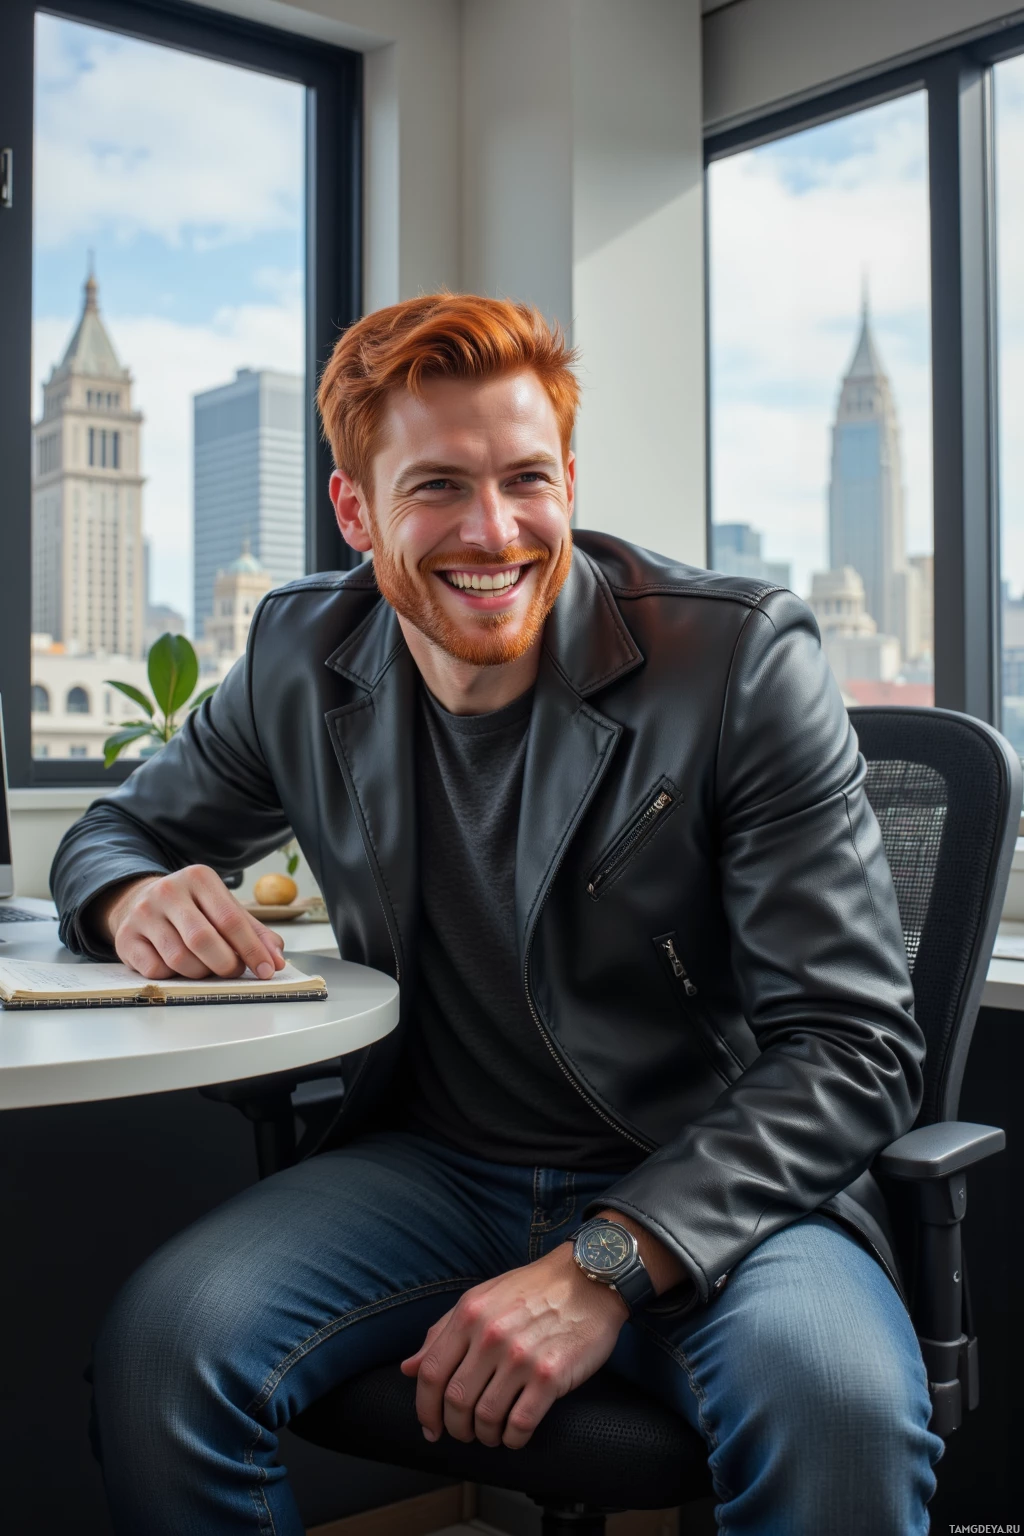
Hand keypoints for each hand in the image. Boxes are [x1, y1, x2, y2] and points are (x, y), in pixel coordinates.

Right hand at [95, 866, 285, 981]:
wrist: (138, 901)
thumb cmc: (191, 909)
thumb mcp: (223, 909)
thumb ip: (253, 932)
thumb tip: (276, 959)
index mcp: (199, 878)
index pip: (231, 919)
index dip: (252, 949)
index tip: (267, 969)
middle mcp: (168, 891)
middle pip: (204, 940)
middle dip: (226, 964)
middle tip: (234, 972)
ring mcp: (143, 914)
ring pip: (180, 959)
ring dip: (201, 973)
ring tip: (207, 968)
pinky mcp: (125, 938)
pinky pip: (156, 970)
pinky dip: (174, 977)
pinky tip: (178, 966)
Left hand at [400, 1244, 626, 1449]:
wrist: (589, 1279)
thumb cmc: (534, 1289)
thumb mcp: (482, 1298)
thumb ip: (442, 1331)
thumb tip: (409, 1368)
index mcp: (469, 1314)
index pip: (431, 1373)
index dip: (425, 1408)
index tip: (430, 1427)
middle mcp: (490, 1335)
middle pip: (456, 1400)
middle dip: (455, 1427)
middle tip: (464, 1433)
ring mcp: (521, 1356)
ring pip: (486, 1417)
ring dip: (485, 1436)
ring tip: (491, 1434)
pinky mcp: (550, 1375)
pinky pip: (520, 1424)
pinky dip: (513, 1439)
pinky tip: (515, 1435)